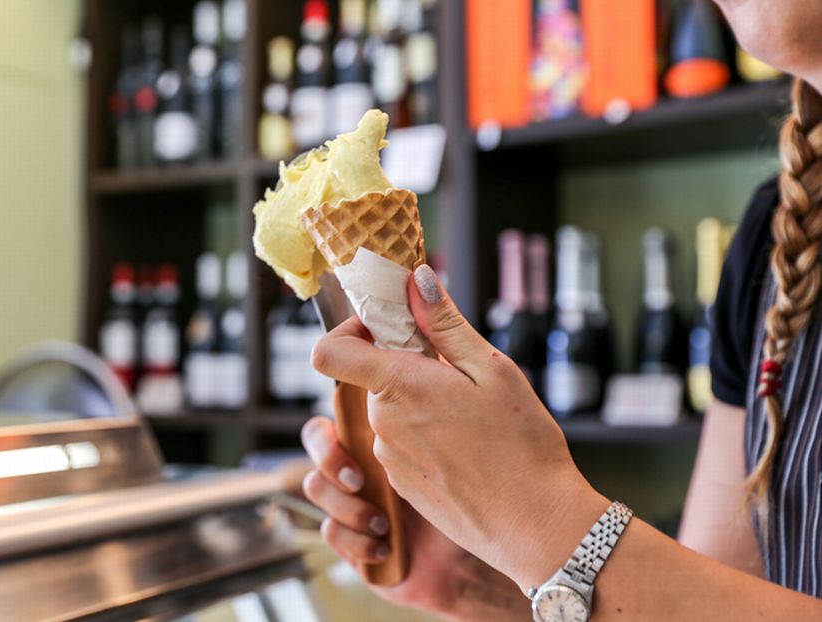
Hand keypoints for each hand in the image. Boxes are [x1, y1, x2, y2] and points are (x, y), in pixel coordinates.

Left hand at [310, 265, 608, 592]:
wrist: (536, 526)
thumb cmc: (521, 446)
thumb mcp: (492, 370)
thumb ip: (445, 325)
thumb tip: (416, 281)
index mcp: (398, 388)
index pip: (329, 353)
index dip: (350, 330)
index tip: (388, 325)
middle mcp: (382, 425)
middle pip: (370, 376)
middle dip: (405, 364)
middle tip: (456, 371)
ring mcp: (389, 459)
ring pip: (391, 410)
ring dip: (419, 401)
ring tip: (470, 416)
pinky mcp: (402, 484)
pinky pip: (403, 443)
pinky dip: (425, 434)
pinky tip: (467, 447)